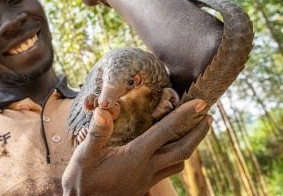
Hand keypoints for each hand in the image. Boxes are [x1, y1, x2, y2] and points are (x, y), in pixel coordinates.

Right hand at [62, 99, 211, 195]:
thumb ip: (97, 133)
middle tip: (207, 117)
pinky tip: (168, 151)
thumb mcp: (84, 155)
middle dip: (199, 133)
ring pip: (178, 164)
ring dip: (189, 147)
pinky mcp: (144, 186)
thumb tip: (104, 110)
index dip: (184, 116)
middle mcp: (146, 168)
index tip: (200, 103)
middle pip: (183, 151)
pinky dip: (176, 159)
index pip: (165, 132)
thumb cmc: (82, 179)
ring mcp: (147, 179)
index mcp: (135, 156)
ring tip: (193, 132)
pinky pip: (168, 172)